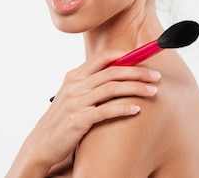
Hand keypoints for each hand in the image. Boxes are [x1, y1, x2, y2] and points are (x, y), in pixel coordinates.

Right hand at [5, 50, 160, 176]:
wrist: (42, 143)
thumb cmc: (62, 119)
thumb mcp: (73, 95)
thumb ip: (90, 83)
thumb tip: (117, 72)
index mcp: (74, 76)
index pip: (102, 57)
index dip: (125, 55)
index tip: (144, 57)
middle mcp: (75, 86)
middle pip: (112, 71)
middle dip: (138, 71)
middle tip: (156, 75)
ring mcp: (76, 102)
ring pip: (112, 88)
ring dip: (136, 88)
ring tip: (153, 91)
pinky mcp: (79, 120)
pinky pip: (106, 110)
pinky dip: (124, 108)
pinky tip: (137, 108)